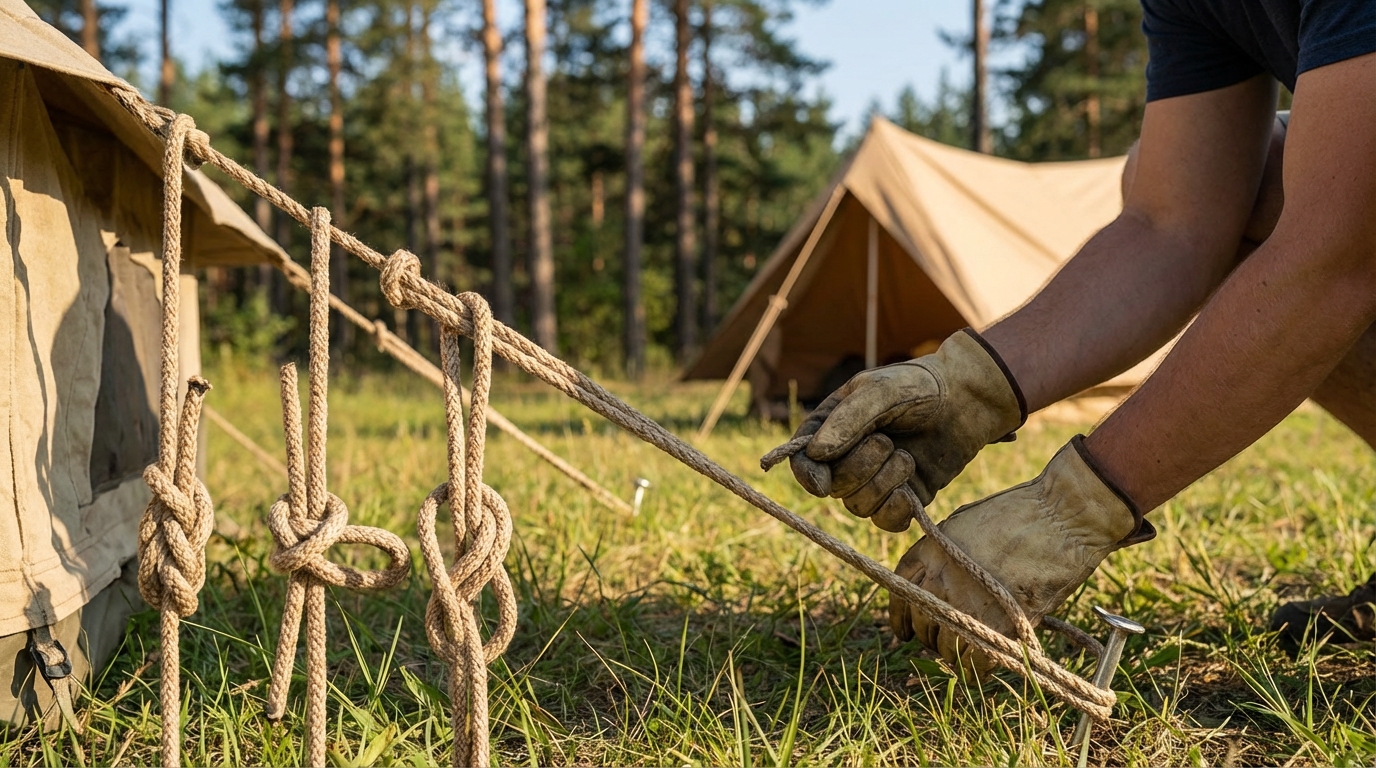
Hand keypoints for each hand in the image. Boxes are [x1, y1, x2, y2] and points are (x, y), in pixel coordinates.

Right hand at [789, 330, 1024, 531]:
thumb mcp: (880, 391)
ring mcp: (873, 479)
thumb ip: (848, 420)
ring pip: (858, 505)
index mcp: (830, 427)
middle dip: (860, 468)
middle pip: (833, 486)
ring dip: (883, 484)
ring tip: (907, 457)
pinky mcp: (901, 497)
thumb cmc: (918, 387)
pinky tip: (909, 493)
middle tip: (888, 442)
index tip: (822, 483)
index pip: (802, 460)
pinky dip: (895, 511)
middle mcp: (846, 456)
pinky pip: (884, 522)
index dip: (807, 475)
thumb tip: (816, 454)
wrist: (966, 400)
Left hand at [889, 437, 1153, 675]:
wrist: (1061, 516)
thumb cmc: (1022, 514)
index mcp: (928, 552)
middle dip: (935, 636)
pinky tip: (984, 666)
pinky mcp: (995, 627)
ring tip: (972, 649)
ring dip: (957, 653)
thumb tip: (938, 583)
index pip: (899, 594)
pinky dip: (978, 670)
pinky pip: (974, 664)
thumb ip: (947, 555)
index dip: (902, 617)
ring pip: (946, 648)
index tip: (906, 631)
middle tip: (953, 638)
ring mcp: (965, 605)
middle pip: (923, 625)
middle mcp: (938, 580)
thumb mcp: (966, 524)